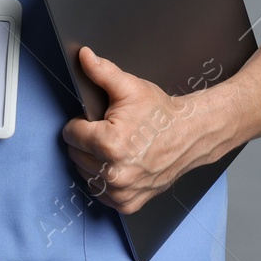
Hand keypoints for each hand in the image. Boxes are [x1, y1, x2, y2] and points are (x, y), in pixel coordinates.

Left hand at [60, 47, 215, 214]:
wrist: (190, 135)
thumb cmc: (161, 114)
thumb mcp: (131, 87)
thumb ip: (102, 72)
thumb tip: (83, 56)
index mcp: (110, 144)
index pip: (71, 134)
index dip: (81, 123)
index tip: (97, 120)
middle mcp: (114, 173)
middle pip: (75, 155)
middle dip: (87, 141)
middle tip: (109, 131)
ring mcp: (122, 191)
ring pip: (85, 174)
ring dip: (94, 161)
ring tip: (115, 148)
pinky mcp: (128, 203)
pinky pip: (100, 192)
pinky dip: (105, 180)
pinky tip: (119, 165)